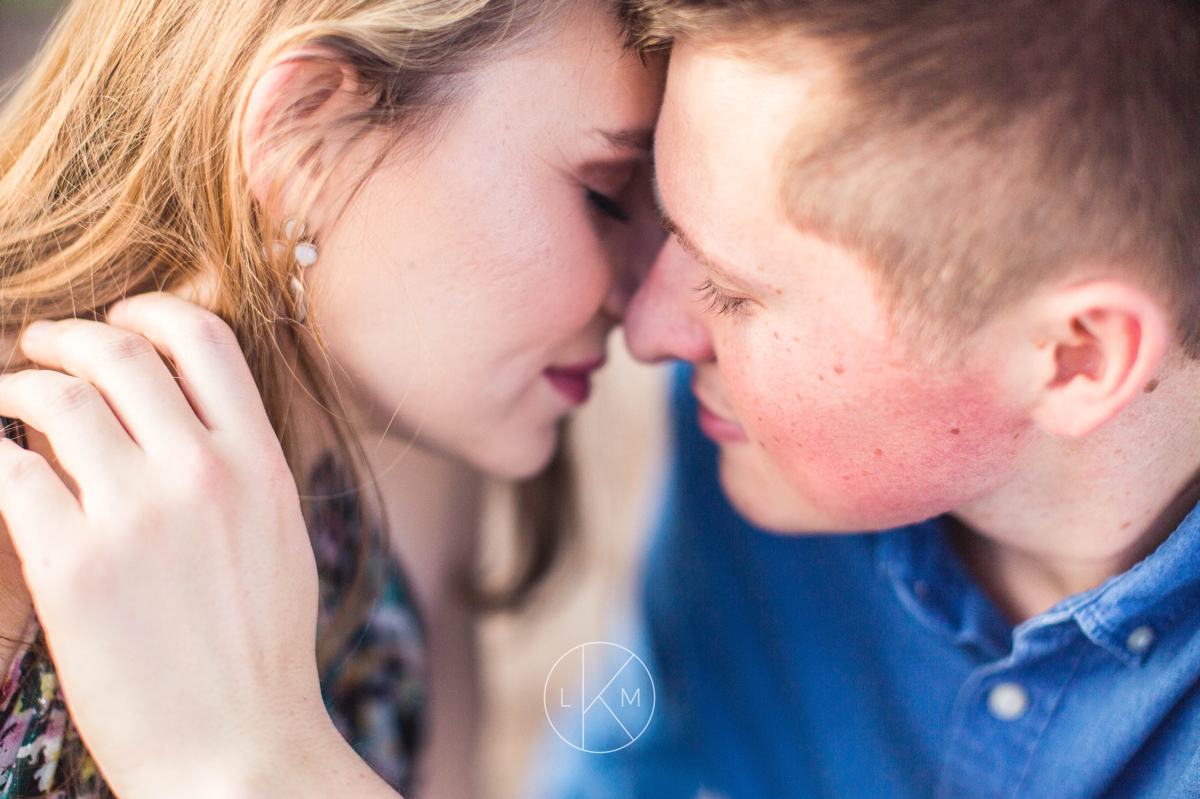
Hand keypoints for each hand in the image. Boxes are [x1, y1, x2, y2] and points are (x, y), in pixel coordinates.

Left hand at [0, 294, 393, 797]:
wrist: (237, 749)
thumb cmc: (258, 652)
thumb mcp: (274, 537)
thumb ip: (238, 465)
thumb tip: (176, 414)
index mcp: (261, 463)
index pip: (205, 339)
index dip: (152, 311)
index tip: (122, 320)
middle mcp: (203, 472)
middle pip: (120, 352)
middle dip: (66, 337)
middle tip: (41, 349)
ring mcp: (136, 514)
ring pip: (55, 398)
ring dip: (18, 387)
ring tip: (8, 404)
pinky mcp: (70, 564)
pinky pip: (5, 467)